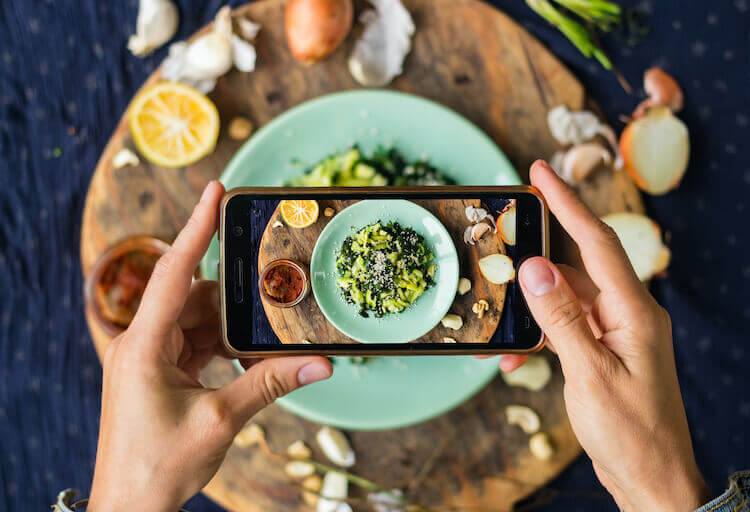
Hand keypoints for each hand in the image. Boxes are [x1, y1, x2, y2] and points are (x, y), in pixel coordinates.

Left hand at [88, 182, 332, 511]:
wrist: (129, 508)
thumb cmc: (158, 467)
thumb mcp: (220, 420)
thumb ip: (270, 384)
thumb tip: (319, 364)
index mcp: (142, 345)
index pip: (174, 271)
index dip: (196, 228)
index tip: (215, 191)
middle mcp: (140, 343)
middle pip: (196, 300)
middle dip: (234, 307)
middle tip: (272, 303)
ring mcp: (148, 358)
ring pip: (198, 323)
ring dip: (231, 335)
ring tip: (263, 352)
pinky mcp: (158, 373)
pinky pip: (195, 345)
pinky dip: (222, 351)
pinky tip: (246, 365)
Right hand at [503, 161, 708, 511]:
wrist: (652, 479)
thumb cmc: (632, 432)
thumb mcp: (589, 374)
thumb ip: (561, 318)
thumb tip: (535, 267)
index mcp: (634, 311)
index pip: (597, 242)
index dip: (567, 203)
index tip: (540, 171)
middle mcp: (625, 313)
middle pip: (573, 267)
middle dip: (533, 260)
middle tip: (499, 242)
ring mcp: (613, 333)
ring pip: (561, 302)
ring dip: (527, 316)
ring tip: (496, 335)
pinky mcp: (600, 351)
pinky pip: (561, 330)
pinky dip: (535, 340)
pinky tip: (512, 361)